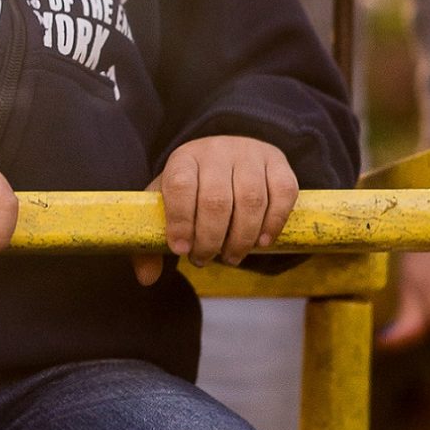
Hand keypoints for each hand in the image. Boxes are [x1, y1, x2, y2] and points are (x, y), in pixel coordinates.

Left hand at [133, 136, 298, 286]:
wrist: (228, 158)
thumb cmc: (193, 190)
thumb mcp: (167, 207)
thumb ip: (151, 243)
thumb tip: (146, 278)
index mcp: (184, 159)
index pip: (180, 185)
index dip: (180, 221)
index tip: (180, 249)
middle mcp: (216, 151)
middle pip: (216, 200)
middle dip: (210, 239)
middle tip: (204, 259)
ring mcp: (250, 154)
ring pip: (250, 200)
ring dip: (241, 238)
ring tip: (231, 257)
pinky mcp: (278, 163)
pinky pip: (282, 193)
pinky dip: (273, 223)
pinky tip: (261, 242)